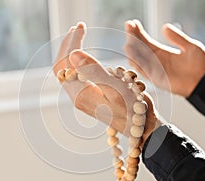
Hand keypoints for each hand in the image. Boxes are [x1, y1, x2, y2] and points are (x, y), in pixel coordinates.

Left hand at [53, 22, 159, 146]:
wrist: (141, 128)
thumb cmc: (132, 109)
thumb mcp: (115, 88)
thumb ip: (93, 71)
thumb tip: (73, 54)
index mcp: (80, 93)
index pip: (65, 63)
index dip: (71, 43)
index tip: (81, 27)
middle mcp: (77, 95)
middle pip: (62, 66)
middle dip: (68, 44)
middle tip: (77, 27)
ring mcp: (83, 96)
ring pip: (70, 70)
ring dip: (74, 51)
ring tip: (79, 34)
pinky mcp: (90, 96)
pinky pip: (80, 75)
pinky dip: (82, 61)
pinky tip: (90, 56)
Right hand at [124, 19, 204, 96]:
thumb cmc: (200, 65)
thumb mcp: (190, 46)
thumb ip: (177, 38)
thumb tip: (164, 27)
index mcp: (163, 52)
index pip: (146, 41)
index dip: (138, 32)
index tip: (132, 23)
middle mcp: (156, 61)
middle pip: (140, 48)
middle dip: (133, 38)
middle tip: (128, 28)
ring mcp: (155, 70)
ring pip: (139, 60)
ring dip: (132, 52)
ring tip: (128, 44)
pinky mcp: (157, 80)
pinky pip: (144, 72)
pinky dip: (138, 66)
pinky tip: (132, 58)